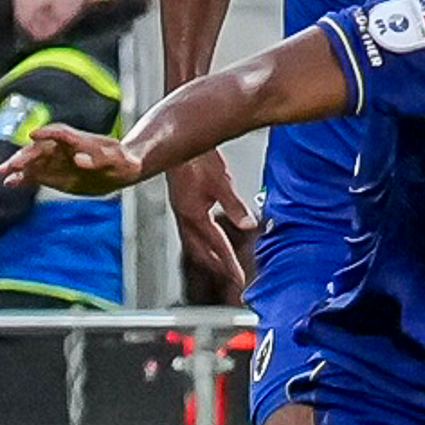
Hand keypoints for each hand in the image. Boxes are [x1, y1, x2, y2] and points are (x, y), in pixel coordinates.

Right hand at [0, 124, 148, 197]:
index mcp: (80, 139)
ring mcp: (57, 160)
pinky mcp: (54, 173)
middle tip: (10, 165)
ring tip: (1, 173)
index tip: (33, 135)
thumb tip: (80, 160)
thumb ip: (100, 160)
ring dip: (18, 166)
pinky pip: (35, 174)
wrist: (122, 168)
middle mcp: (64, 147)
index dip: (47, 132)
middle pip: (41, 147)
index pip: (60, 132)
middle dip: (25, 155)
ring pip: (33, 160)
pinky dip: (23, 178)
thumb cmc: (123, 162)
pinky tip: (9, 182)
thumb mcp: (118, 161)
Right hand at [163, 149, 256, 288]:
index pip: (216, 245)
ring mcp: (181, 212)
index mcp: (194, 214)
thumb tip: (248, 224)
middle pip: (201, 252)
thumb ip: (234, 205)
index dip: (229, 264)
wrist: (176, 142)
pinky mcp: (180, 205)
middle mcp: (185, 217)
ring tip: (221, 269)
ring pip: (193, 245)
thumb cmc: (197, 158)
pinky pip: (190, 233)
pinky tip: (208, 243)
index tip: (239, 279)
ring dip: (208, 259)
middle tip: (232, 281)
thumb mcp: (221, 181)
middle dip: (217, 268)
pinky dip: (201, 244)